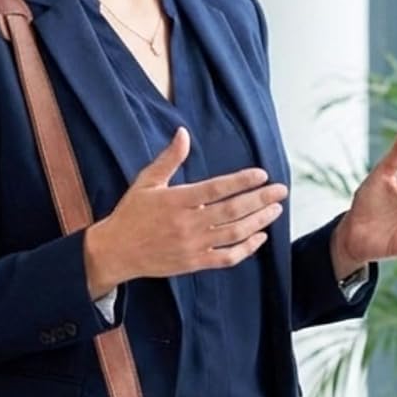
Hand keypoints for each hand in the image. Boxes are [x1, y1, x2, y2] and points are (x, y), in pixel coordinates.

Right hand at [83, 128, 286, 298]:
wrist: (116, 251)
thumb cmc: (131, 213)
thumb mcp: (146, 182)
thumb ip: (168, 159)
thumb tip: (183, 133)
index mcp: (177, 200)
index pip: (217, 188)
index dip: (242, 181)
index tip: (261, 174)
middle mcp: (188, 223)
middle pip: (232, 210)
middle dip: (260, 200)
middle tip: (281, 191)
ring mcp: (193, 245)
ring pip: (234, 234)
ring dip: (258, 221)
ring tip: (275, 210)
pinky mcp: (194, 263)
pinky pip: (226, 258)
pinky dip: (246, 249)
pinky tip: (259, 237)